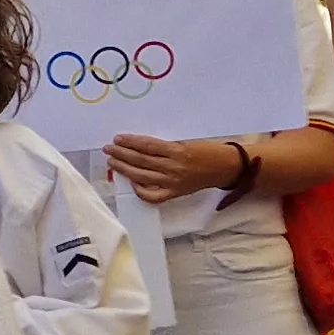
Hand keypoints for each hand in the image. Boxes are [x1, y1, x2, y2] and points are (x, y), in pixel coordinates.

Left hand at [103, 133, 234, 205]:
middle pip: (141, 161)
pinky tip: (132, 182)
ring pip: (142, 177)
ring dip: (125, 169)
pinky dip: (140, 190)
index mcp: (176, 151)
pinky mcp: (174, 193)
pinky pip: (153, 196)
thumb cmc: (207, 151)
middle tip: (108, 149)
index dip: (130, 142)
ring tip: (113, 162)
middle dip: (121, 154)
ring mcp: (173, 182)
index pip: (147, 146)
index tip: (117, 138)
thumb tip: (140, 146)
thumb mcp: (186, 142)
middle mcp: (173, 167)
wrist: (225, 167)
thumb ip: (164, 147)